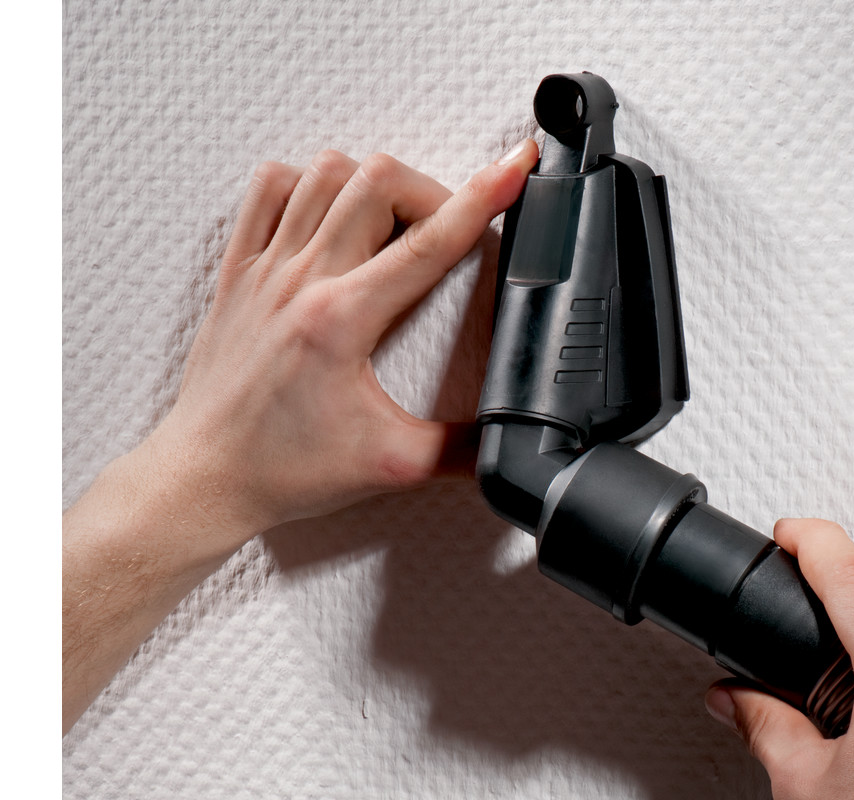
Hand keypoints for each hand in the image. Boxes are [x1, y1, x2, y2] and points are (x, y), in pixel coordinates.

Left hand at [140, 139, 539, 543]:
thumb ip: (462, 450)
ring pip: (324, 172)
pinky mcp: (238, 271)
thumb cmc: (282, 469)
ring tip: (393, 218)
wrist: (206, 478)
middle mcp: (300, 281)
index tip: (513, 169)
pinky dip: (307, 183)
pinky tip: (327, 213)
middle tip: (448, 225)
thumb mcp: (392, 466)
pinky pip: (268, 188)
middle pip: (377, 182)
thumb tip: (509, 441)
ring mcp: (265, 269)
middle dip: (431, 189)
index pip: (429, 243)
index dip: (482, 198)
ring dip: (372, 181)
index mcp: (341, 321)